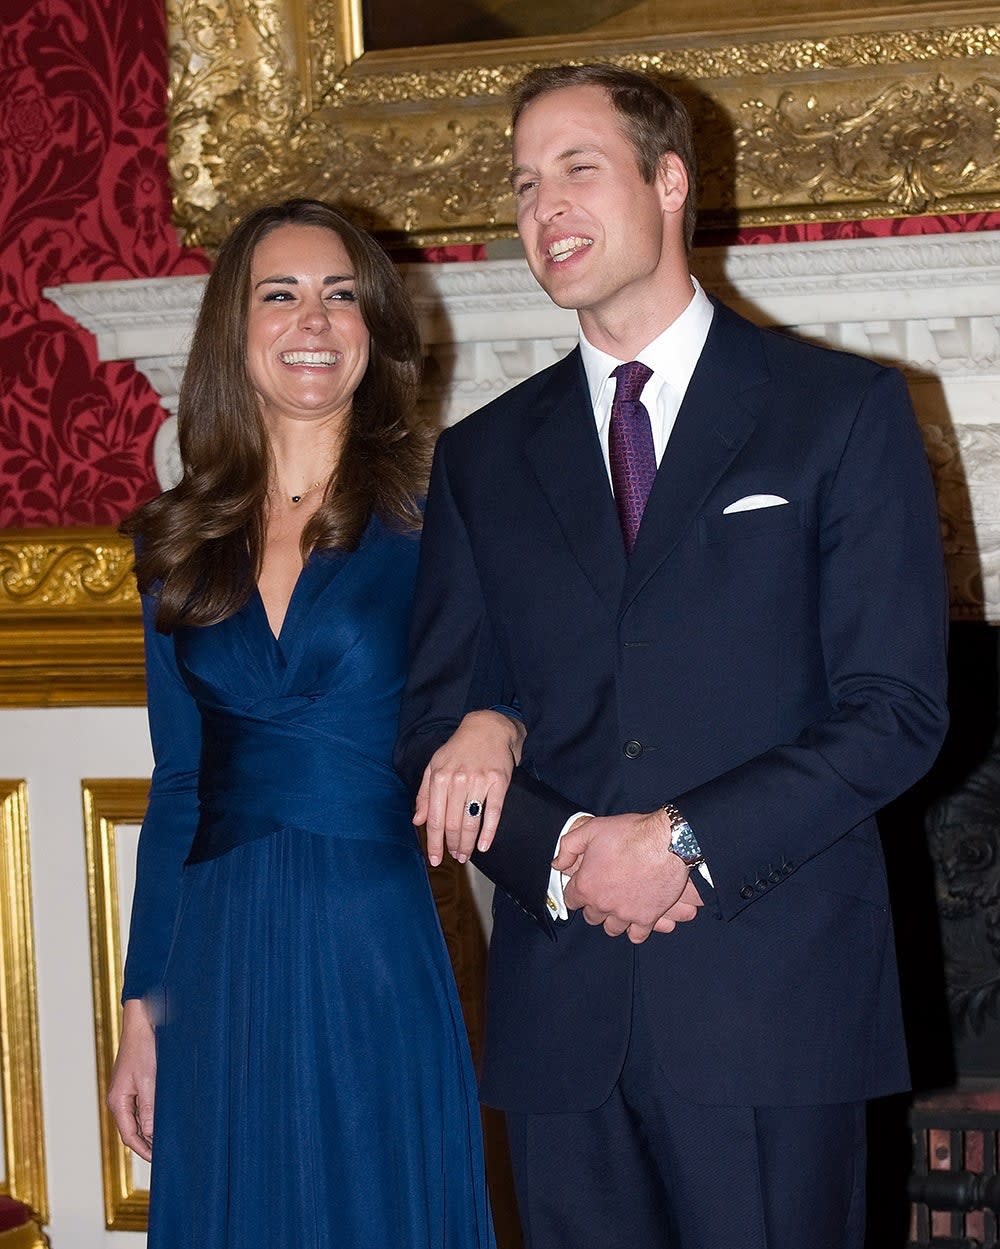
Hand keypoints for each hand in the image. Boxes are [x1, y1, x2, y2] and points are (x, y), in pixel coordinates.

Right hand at [107, 997, 156, 1161]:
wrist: (143, 1022)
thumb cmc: (144, 1048)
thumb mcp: (148, 1079)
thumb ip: (148, 1107)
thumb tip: (150, 1134)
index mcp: (118, 1101)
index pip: (128, 1135)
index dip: (143, 1149)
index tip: (158, 1159)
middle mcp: (120, 1099)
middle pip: (133, 1129)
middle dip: (147, 1142)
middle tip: (166, 1153)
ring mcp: (127, 1091)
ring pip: (139, 1118)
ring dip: (151, 1129)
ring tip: (169, 1139)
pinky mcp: (136, 1083)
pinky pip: (143, 1105)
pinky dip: (153, 1114)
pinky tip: (167, 1117)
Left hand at [415, 710, 525, 865]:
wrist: (488, 727)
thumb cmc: (458, 749)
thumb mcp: (435, 766)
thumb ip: (424, 794)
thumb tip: (418, 820)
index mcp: (439, 777)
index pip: (435, 818)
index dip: (434, 842)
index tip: (435, 859)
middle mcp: (458, 780)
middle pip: (452, 823)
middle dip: (452, 845)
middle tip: (455, 857)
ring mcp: (479, 781)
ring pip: (471, 821)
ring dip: (467, 843)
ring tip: (466, 855)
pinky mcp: (499, 781)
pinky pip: (493, 812)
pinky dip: (488, 832)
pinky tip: (484, 846)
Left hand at [553, 808, 701, 942]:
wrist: (667, 842)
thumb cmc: (629, 834)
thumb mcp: (591, 830)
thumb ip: (568, 847)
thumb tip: (557, 864)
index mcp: (587, 885)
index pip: (571, 900)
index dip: (576, 892)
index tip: (583, 886)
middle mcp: (603, 904)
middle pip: (591, 916)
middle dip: (594, 906)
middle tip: (604, 892)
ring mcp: (625, 914)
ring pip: (612, 928)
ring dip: (613, 919)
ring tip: (619, 906)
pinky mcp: (647, 918)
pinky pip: (636, 935)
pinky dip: (634, 929)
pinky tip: (636, 918)